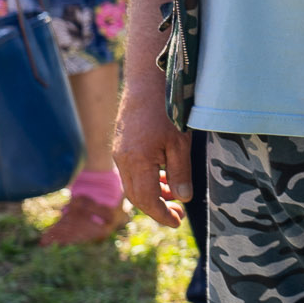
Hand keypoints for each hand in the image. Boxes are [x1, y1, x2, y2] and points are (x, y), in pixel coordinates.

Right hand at [112, 70, 191, 227]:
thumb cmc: (168, 109)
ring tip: (174, 197)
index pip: (147, 200)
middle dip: (156, 208)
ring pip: (133, 183)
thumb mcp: (181, 142)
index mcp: (137, 162)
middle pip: (137, 196)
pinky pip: (131, 170)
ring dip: (152, 194)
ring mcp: (120, 151)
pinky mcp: (122, 143)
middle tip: (177, 214)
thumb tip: (183, 197)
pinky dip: (146, 179)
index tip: (177, 222)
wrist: (148, 80)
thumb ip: (180, 172)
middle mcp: (123, 160)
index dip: (162, 214)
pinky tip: (163, 177)